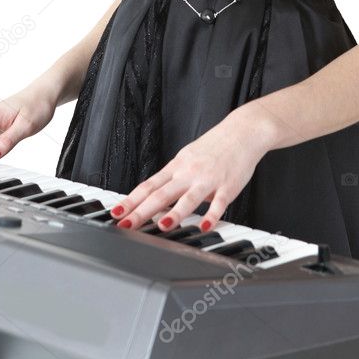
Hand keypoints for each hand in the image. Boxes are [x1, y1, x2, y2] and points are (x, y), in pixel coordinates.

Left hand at [109, 107, 269, 232]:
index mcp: (176, 166)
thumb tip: (158, 200)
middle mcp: (188, 172)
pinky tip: (205, 227)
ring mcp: (208, 179)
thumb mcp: (187, 158)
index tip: (116, 212)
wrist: (241, 131)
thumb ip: (174, 178)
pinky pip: (219, 203)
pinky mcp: (227, 186)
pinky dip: (211, 215)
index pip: (148, 185)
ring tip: (163, 226)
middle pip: (161, 193)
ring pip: (188, 198)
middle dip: (142, 210)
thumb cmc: (214, 146)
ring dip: (175, 213)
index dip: (131, 200)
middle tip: (127, 224)